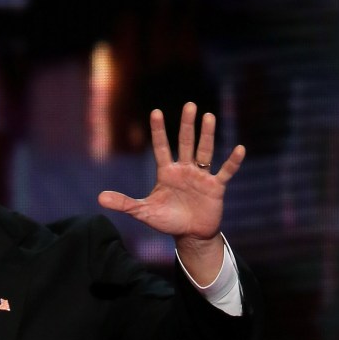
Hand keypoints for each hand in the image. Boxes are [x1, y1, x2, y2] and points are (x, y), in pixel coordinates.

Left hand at [98, 102, 244, 282]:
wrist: (190, 234)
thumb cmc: (167, 220)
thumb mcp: (143, 212)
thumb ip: (124, 203)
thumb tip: (99, 197)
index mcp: (166, 172)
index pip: (161, 147)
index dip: (159, 131)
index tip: (155, 111)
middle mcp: (184, 169)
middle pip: (186, 143)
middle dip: (186, 125)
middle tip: (189, 105)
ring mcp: (201, 176)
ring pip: (205, 151)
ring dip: (207, 135)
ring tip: (209, 116)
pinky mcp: (216, 187)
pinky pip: (225, 172)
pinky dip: (232, 162)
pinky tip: (239, 148)